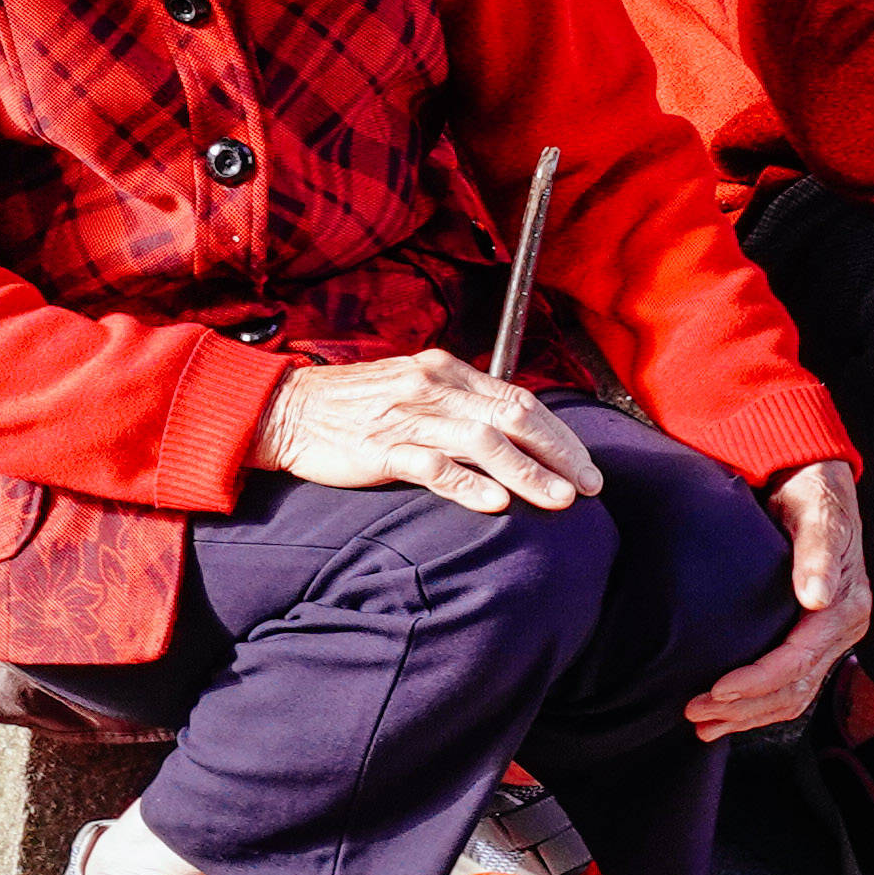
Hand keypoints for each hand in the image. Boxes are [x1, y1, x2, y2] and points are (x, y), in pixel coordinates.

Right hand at [256, 351, 603, 514]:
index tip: (584, 463)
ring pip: (483, 440)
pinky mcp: (380, 448)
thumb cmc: (348, 405)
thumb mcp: (410, 386)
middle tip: (589, 486)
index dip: (558, 432)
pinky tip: (495, 504)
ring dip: (528, 471)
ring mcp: (407, 416)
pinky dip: (469, 484)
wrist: (284, 409)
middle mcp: (432, 386)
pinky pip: (433, 465)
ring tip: (559, 499)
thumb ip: (455, 402)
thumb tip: (507, 426)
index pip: (518, 396)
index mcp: (444, 370)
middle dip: (559, 452)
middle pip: (513, 415)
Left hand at [689, 461, 869, 742]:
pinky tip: (725, 715)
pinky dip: (756, 705)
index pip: (800, 659)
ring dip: (746, 716)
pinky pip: (789, 686)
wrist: (814, 485)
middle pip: (794, 687)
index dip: (758, 680)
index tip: (717, 690)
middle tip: (694, 712)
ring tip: (701, 724)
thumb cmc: (811, 495)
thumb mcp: (817, 513)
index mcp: (846, 605)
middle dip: (745, 707)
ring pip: (791, 696)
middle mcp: (842, 628)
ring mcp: (828, 638)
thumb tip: (818, 597)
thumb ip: (817, 552)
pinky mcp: (812, 640)